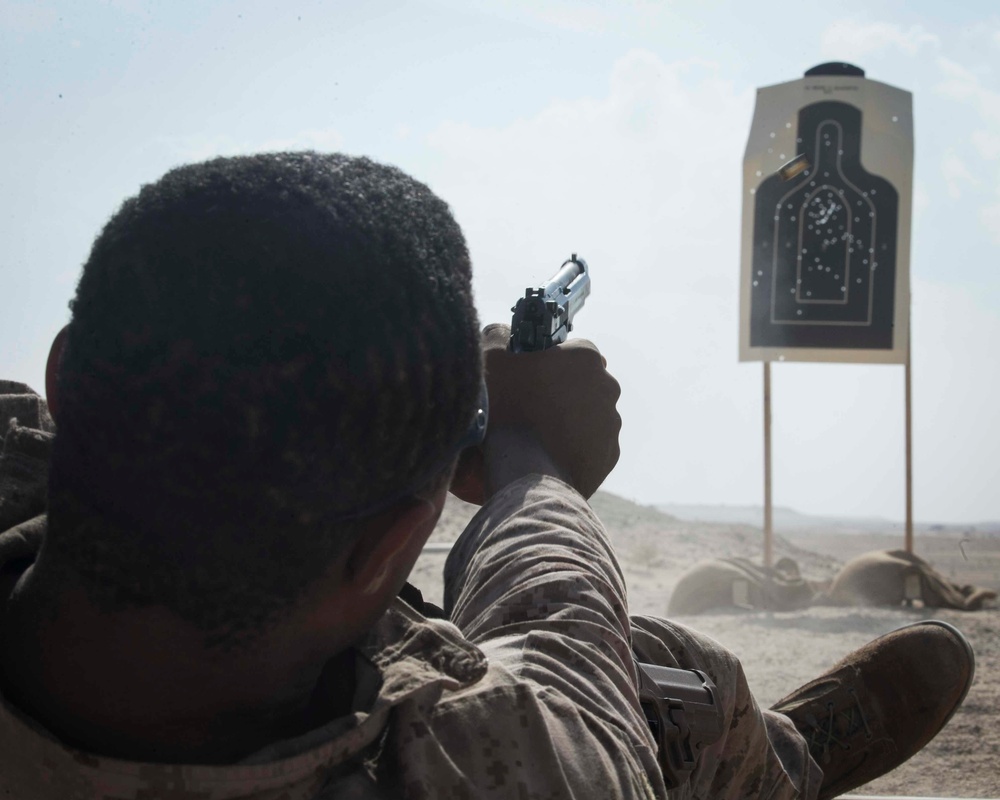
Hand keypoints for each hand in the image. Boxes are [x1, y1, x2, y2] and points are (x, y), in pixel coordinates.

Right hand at [451, 323, 620, 502]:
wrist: (524, 472)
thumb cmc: (506, 411)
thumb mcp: (490, 359)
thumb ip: (499, 335)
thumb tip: (504, 333)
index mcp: (585, 357)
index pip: (571, 350)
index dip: (548, 361)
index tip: (528, 377)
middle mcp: (607, 386)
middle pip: (583, 383)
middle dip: (562, 391)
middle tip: (530, 407)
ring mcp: (612, 423)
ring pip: (588, 415)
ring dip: (569, 420)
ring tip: (537, 435)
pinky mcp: (610, 456)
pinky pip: (590, 446)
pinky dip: (574, 448)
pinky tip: (548, 454)